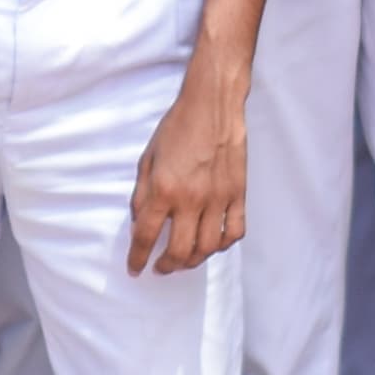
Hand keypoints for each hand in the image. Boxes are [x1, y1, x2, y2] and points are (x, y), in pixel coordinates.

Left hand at [128, 62, 248, 274]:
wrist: (212, 106)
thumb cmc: (176, 128)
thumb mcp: (147, 159)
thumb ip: (141, 194)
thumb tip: (138, 223)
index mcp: (164, 189)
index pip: (146, 235)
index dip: (137, 257)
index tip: (135, 268)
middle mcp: (191, 199)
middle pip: (179, 250)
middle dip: (166, 266)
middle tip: (160, 268)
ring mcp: (218, 199)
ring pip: (208, 247)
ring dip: (193, 260)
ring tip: (183, 260)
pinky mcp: (239, 194)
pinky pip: (234, 231)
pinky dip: (223, 245)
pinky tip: (213, 244)